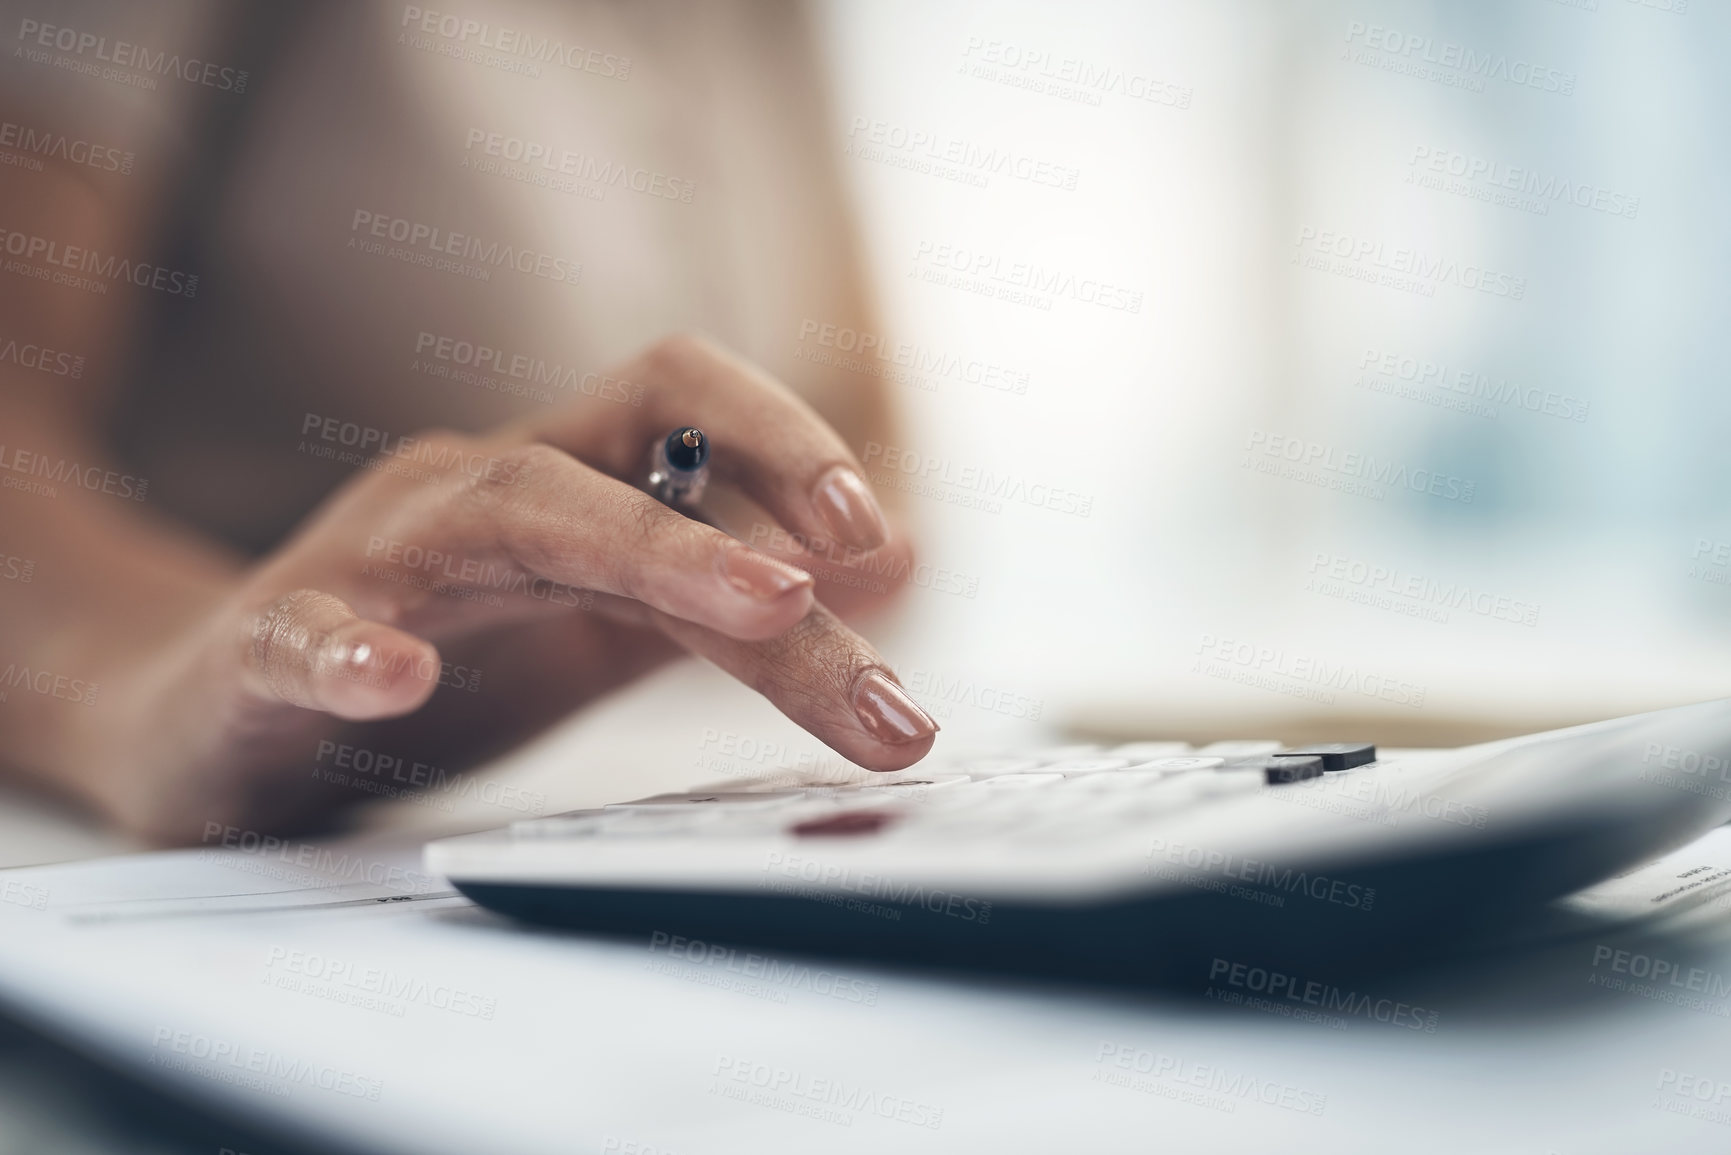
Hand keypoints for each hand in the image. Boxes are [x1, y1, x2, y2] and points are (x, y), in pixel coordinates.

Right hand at [71, 334, 936, 839]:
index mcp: (559, 490)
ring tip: (759, 607)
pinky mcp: (267, 655)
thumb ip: (732, 596)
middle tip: (847, 571)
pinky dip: (352, 651)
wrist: (210, 711)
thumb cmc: (425, 657)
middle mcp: (474, 496)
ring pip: (503, 508)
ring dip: (647, 551)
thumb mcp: (603, 625)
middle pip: (622, 453)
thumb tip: (903, 554)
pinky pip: (304, 632)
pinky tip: (395, 682)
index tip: (887, 539)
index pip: (687, 423)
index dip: (791, 450)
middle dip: (752, 496)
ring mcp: (371, 564)